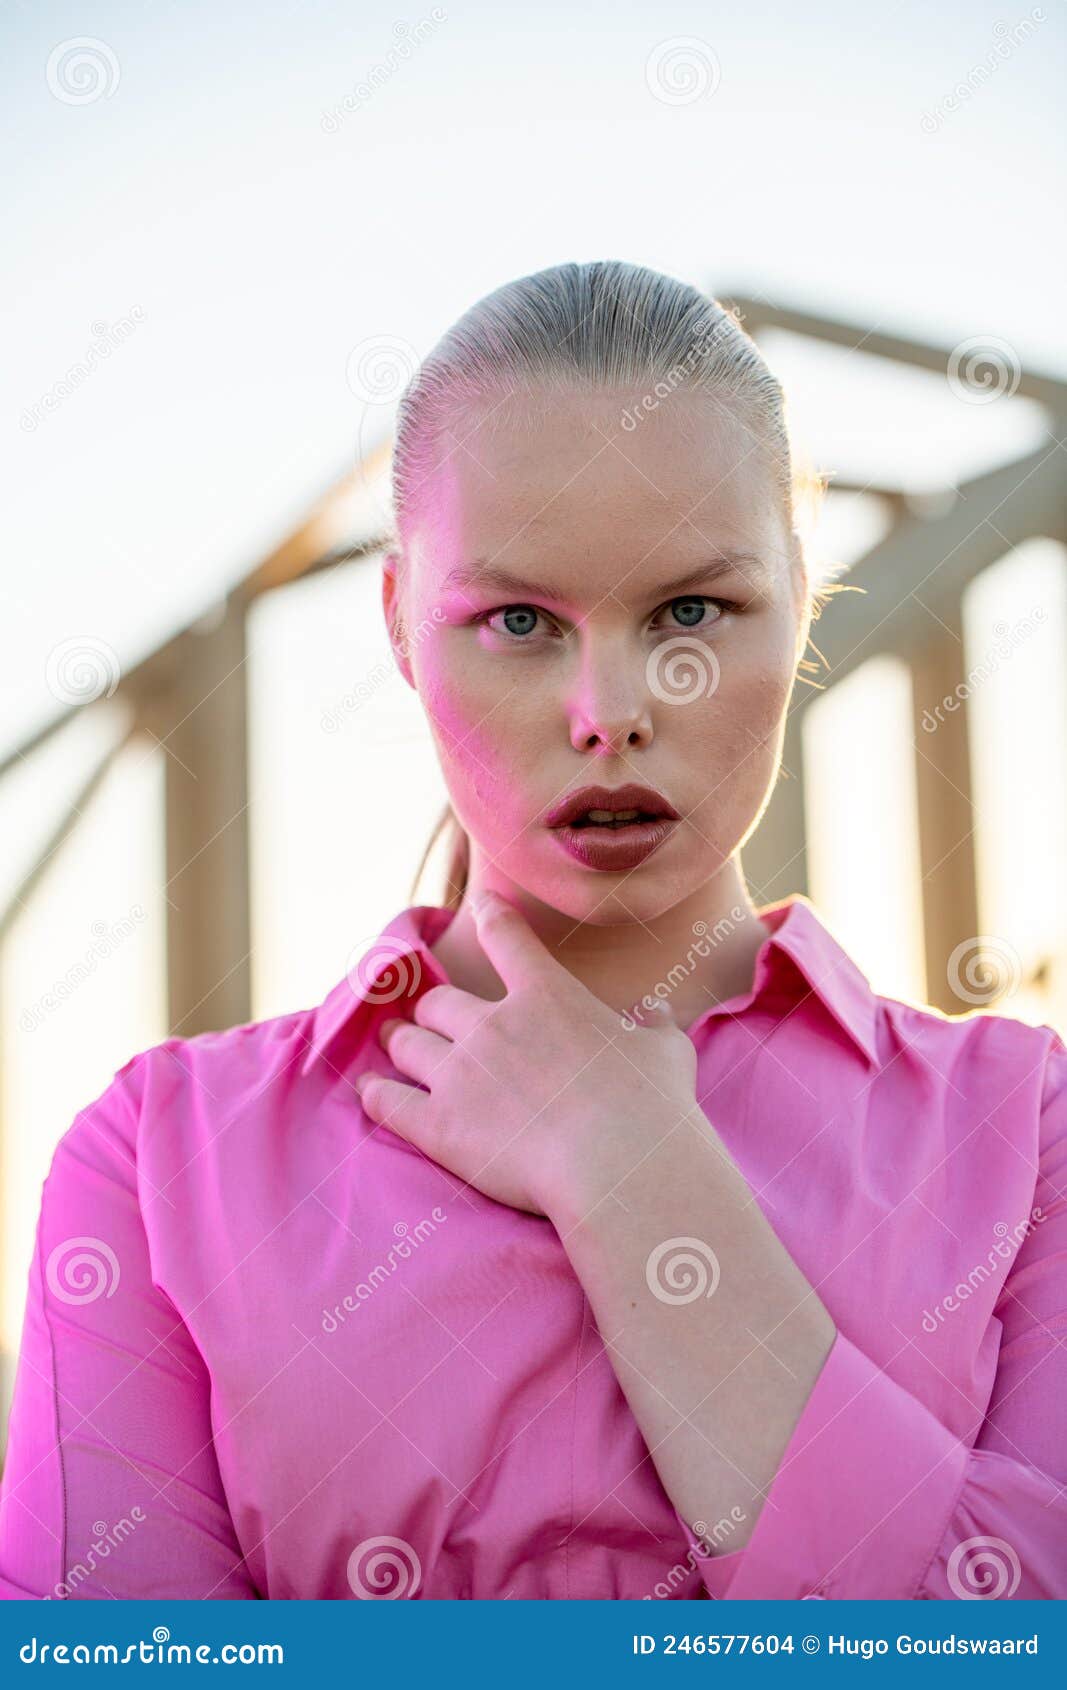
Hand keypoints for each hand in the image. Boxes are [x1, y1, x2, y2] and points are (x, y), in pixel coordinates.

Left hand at [353, 890, 700, 1219]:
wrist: (621, 1162)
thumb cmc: (653, 1104)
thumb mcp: (666, 1050)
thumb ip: (653, 1024)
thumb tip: (654, 1010)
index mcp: (546, 996)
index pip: (507, 938)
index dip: (491, 915)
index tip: (482, 905)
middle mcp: (492, 1025)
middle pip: (440, 1003)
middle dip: (432, 1010)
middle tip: (426, 1017)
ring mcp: (460, 1073)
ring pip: (408, 1044)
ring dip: (400, 1042)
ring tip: (393, 1044)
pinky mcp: (440, 1125)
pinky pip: (389, 1101)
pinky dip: (376, 1092)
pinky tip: (369, 1089)